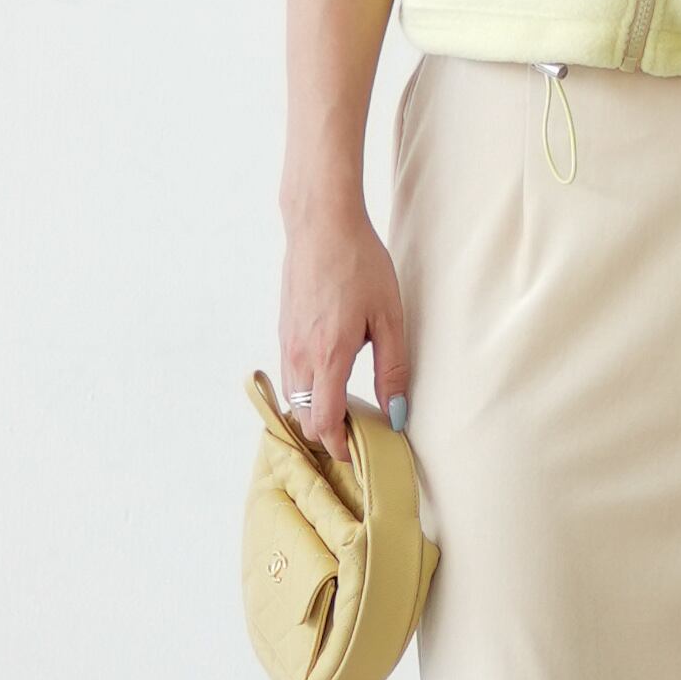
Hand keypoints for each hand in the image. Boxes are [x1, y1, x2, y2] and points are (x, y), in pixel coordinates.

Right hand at [279, 186, 410, 466]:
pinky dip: (306, 391)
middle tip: (358, 434)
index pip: (324, 423)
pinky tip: (331, 378)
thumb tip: (397, 414)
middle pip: (305, 419)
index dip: (339, 447)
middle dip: (327, 435)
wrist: (320, 224)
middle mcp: (300, 356)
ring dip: (316, 412)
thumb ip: (392, 370)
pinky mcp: (283, 331)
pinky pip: (290, 376)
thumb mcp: (389, 317)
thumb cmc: (359, 264)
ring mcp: (286, 343)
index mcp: (328, 356)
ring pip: (294, 400)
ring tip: (347, 408)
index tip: (358, 455)